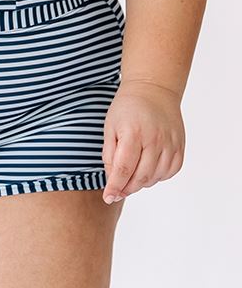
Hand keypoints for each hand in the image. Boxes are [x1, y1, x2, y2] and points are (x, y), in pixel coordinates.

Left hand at [101, 79, 185, 204]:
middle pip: (140, 177)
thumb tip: (112, 180)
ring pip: (155, 177)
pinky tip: (147, 169)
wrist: (153, 90)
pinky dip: (157, 176)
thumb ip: (110, 154)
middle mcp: (154, 140)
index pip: (123, 169)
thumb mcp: (110, 126)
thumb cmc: (127, 108)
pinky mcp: (180, 147)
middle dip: (127, 188)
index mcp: (133, 133)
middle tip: (117, 191)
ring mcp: (170, 144)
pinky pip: (169, 172)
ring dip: (141, 182)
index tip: (108, 197)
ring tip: (131, 176)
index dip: (115, 186)